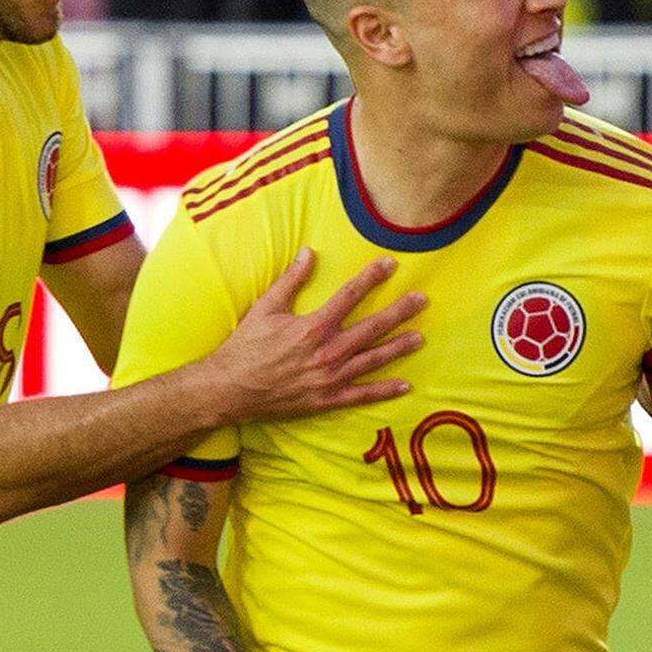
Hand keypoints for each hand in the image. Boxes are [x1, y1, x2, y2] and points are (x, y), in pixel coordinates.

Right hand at [203, 248, 425, 422]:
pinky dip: (384, 391)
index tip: (391, 264)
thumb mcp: (265, 308)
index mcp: (313, 326)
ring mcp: (329, 378)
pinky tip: (404, 385)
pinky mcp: (327, 400)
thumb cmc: (245, 347)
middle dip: (398, 312)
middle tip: (421, 300)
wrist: (230, 389)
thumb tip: (308, 252)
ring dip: (398, 348)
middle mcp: (327, 352)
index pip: (350, 295)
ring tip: (420, 338)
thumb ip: (290, 280)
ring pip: (372, 360)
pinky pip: (361, 395)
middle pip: (371, 328)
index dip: (372, 277)